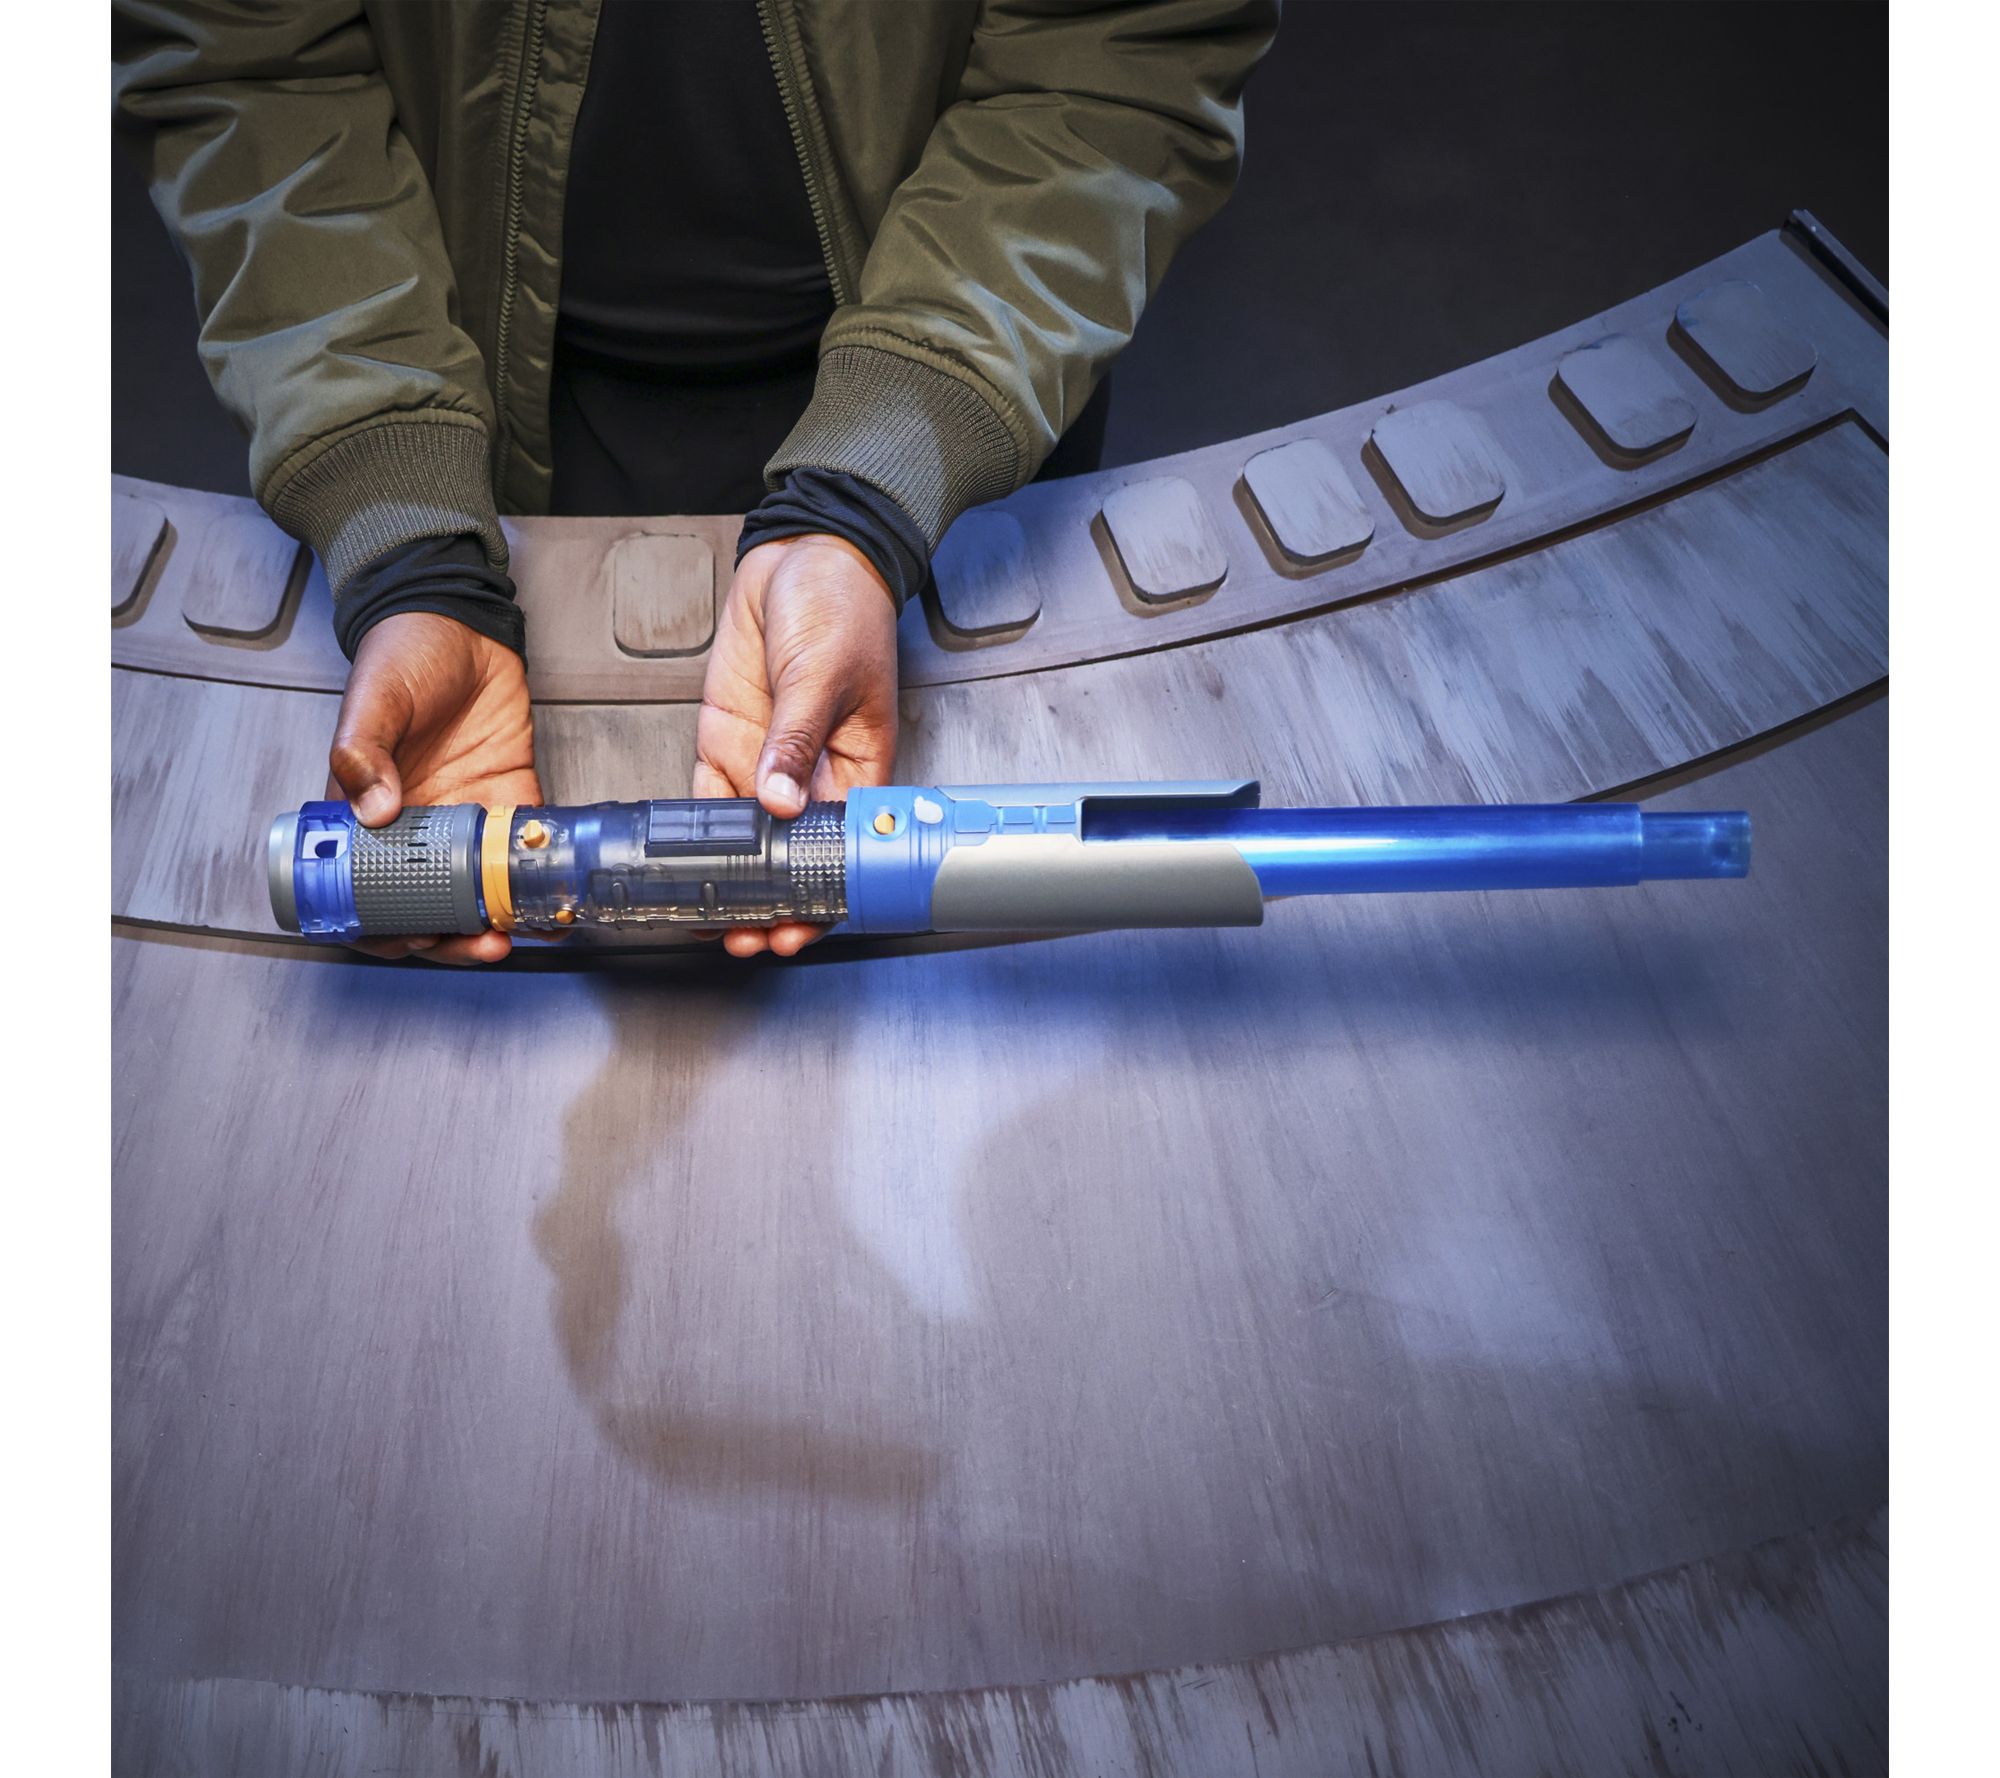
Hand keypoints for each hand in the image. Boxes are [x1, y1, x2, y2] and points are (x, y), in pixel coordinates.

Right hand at [326, 611, 541, 964]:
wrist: (460, 621)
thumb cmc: (403, 655)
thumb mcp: (371, 699)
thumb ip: (362, 751)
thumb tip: (371, 808)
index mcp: (368, 809)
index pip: (365, 885)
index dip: (383, 924)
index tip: (408, 941)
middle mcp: (418, 821)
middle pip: (429, 900)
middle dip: (451, 935)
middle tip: (477, 945)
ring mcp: (465, 814)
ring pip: (479, 887)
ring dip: (496, 918)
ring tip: (516, 934)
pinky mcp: (511, 797)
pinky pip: (524, 850)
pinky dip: (540, 881)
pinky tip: (556, 905)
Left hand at [695, 534, 899, 956]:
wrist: (801, 555)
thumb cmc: (843, 605)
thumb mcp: (824, 674)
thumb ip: (796, 740)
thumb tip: (781, 799)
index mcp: (860, 766)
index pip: (845, 848)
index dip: (827, 894)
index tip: (803, 925)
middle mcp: (813, 773)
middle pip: (793, 856)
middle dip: (772, 901)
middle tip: (750, 938)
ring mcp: (767, 761)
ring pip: (749, 840)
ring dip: (733, 881)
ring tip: (714, 918)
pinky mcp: (729, 741)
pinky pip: (710, 799)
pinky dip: (698, 836)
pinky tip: (686, 866)